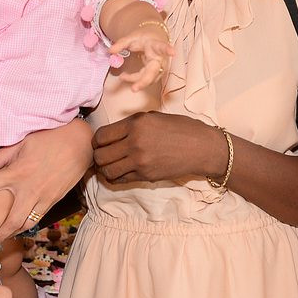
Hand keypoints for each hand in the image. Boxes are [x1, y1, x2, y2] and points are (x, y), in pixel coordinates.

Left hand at [0, 117, 92, 240]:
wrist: (80, 143)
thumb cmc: (49, 138)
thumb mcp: (22, 143)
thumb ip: (0, 158)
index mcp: (16, 171)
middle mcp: (27, 188)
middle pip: (7, 220)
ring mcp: (42, 197)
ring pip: (24, 224)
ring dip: (11, 234)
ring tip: (0, 238)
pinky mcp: (53, 200)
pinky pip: (37, 218)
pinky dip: (26, 225)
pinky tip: (19, 227)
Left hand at [92, 111, 224, 183]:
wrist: (202, 148)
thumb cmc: (181, 128)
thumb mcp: (154, 117)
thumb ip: (132, 124)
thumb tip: (113, 133)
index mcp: (136, 124)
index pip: (101, 135)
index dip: (96, 141)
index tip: (99, 143)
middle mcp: (135, 142)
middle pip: (100, 154)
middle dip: (97, 155)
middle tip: (102, 155)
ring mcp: (140, 161)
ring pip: (107, 169)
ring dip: (104, 168)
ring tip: (109, 164)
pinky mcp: (146, 175)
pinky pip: (120, 179)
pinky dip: (115, 177)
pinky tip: (118, 172)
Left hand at [108, 27, 173, 91]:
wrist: (153, 39)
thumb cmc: (144, 38)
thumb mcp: (131, 37)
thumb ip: (121, 43)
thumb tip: (110, 51)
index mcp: (156, 45)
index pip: (162, 47)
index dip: (167, 50)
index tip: (173, 52)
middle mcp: (160, 58)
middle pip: (154, 71)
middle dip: (144, 81)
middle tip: (134, 88)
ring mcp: (159, 67)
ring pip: (148, 78)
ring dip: (136, 80)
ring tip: (122, 76)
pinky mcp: (154, 73)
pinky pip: (145, 79)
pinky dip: (134, 79)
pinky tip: (124, 76)